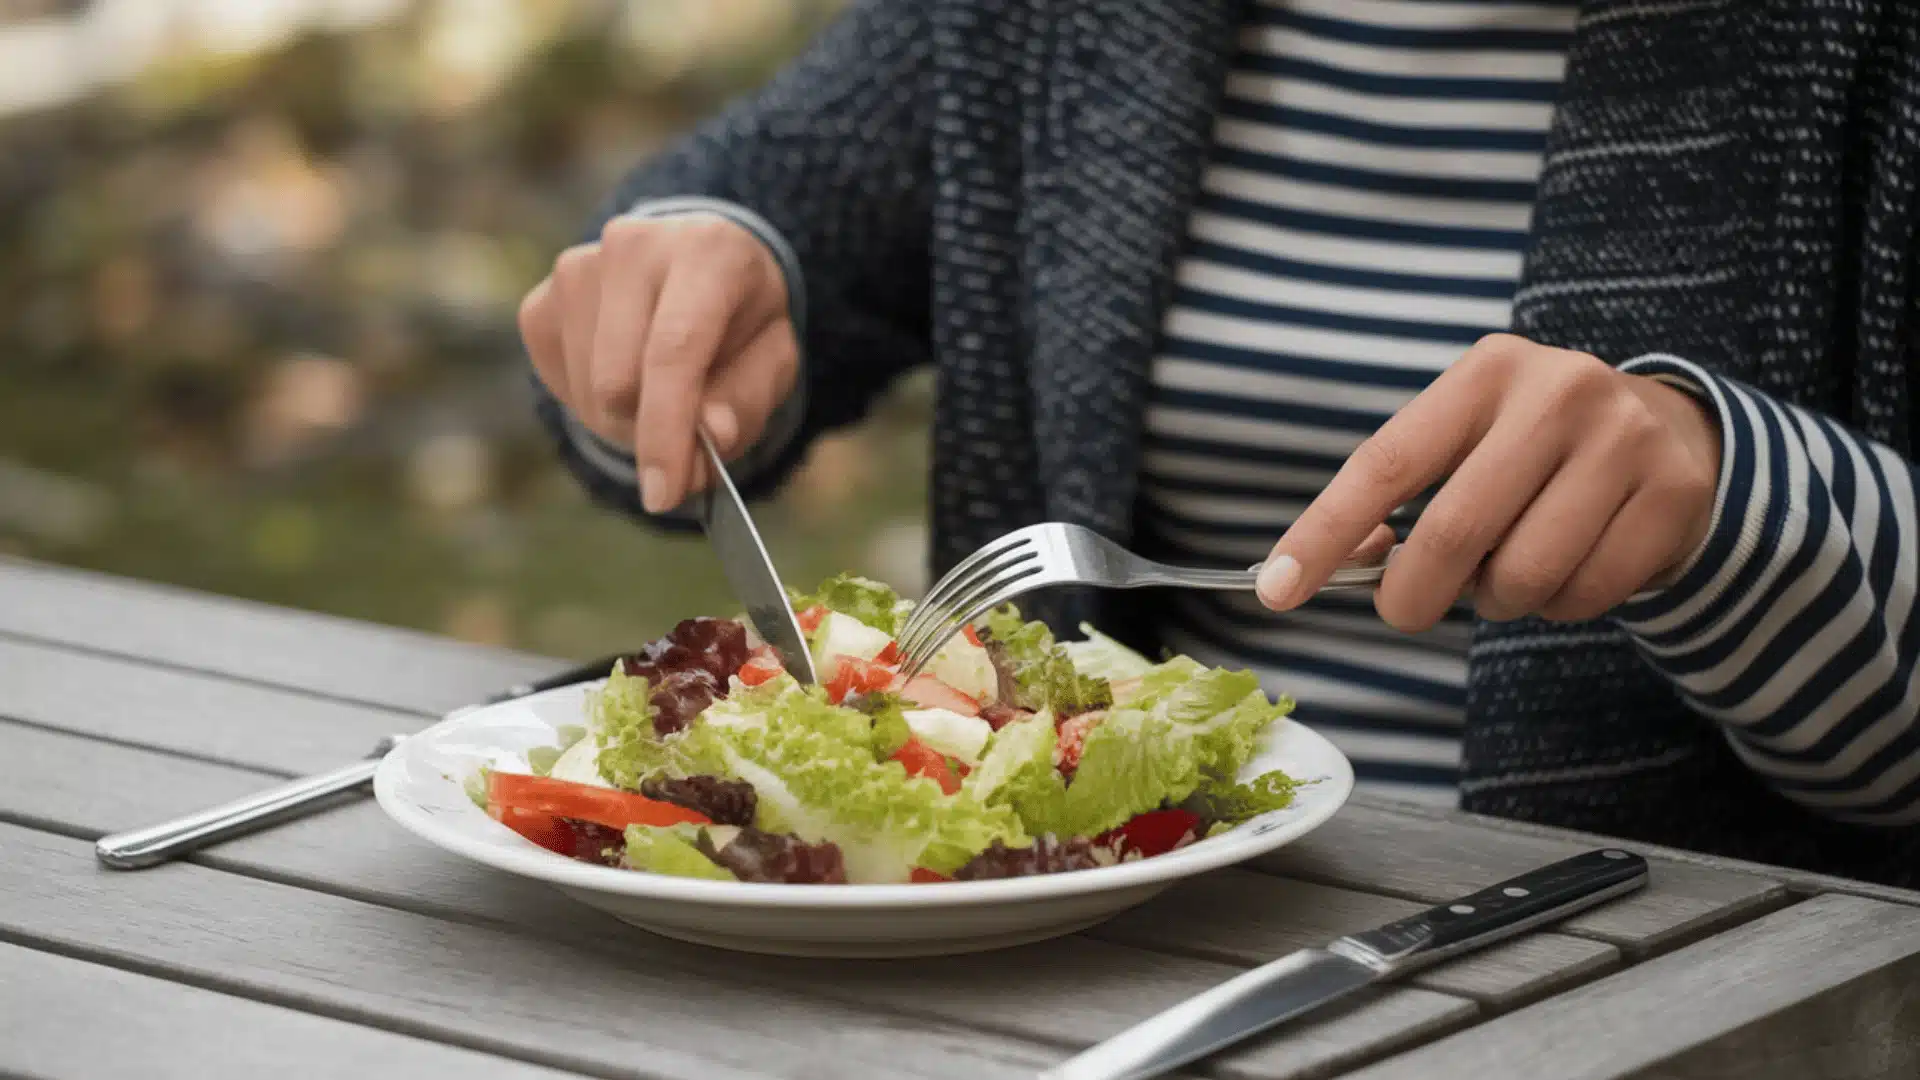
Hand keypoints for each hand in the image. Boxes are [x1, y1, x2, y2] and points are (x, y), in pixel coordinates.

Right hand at [519, 213, 798, 512]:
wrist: (698, 270)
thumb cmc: (740, 321)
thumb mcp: (772, 360)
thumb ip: (748, 399)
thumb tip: (711, 436)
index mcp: (706, 251)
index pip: (674, 350)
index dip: (667, 431)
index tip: (665, 495)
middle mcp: (633, 245)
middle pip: (619, 381)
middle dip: (648, 435)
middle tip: (685, 440)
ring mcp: (576, 267)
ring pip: (587, 392)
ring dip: (624, 422)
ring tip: (659, 392)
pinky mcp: (540, 299)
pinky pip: (558, 384)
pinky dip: (592, 404)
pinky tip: (624, 374)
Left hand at [1255, 334, 1721, 629]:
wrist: (1671, 431)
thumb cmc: (1533, 449)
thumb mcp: (1468, 442)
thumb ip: (1402, 494)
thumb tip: (1339, 562)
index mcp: (1484, 374)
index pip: (1385, 463)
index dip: (1325, 532)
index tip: (1277, 589)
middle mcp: (1556, 393)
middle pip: (1453, 534)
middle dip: (1412, 596)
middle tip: (1406, 609)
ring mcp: (1623, 440)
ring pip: (1521, 575)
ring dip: (1497, 599)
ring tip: (1510, 568)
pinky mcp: (1672, 494)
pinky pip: (1584, 594)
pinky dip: (1560, 606)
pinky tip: (1570, 568)